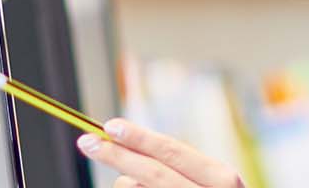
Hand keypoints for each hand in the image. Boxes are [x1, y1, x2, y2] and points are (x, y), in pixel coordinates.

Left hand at [77, 118, 244, 187]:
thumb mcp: (210, 181)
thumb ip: (178, 166)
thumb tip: (126, 147)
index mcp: (222, 178)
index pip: (173, 152)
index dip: (140, 138)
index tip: (110, 126)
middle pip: (153, 173)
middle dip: (117, 155)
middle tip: (87, 142)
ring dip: (127, 184)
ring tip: (132, 180)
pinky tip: (135, 187)